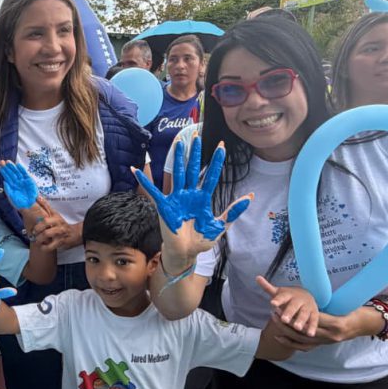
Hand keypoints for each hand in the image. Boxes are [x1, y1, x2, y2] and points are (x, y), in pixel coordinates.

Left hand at [0, 160, 37, 209]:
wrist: (29, 205)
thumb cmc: (20, 203)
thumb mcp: (12, 197)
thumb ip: (8, 190)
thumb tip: (4, 182)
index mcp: (12, 186)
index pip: (7, 177)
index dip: (4, 172)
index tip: (0, 167)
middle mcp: (17, 182)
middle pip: (11, 173)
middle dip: (7, 168)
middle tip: (2, 161)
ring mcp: (23, 181)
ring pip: (17, 172)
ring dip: (13, 167)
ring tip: (8, 162)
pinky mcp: (29, 180)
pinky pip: (24, 173)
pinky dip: (22, 169)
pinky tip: (18, 165)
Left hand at [32, 197, 79, 250]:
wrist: (75, 233)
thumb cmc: (61, 223)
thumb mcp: (55, 214)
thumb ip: (45, 206)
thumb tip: (37, 196)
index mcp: (56, 218)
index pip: (45, 220)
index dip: (37, 225)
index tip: (32, 227)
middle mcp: (58, 226)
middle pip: (45, 230)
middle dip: (37, 232)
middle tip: (34, 234)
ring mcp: (59, 235)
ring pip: (46, 237)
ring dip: (39, 240)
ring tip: (37, 240)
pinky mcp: (60, 243)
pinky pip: (49, 247)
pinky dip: (44, 247)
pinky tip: (42, 246)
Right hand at [133, 135, 252, 262]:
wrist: (186, 253)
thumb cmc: (201, 240)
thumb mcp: (220, 226)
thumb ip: (233, 211)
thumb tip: (250, 196)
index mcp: (203, 198)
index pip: (210, 176)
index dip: (216, 161)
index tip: (221, 146)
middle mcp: (189, 195)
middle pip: (193, 169)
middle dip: (195, 153)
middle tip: (197, 135)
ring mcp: (176, 198)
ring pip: (178, 174)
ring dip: (178, 158)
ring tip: (179, 143)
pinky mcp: (164, 206)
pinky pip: (153, 191)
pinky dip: (144, 180)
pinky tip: (136, 169)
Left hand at [257, 276, 318, 336]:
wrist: (306, 294)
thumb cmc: (288, 296)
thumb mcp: (278, 292)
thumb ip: (267, 287)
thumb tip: (257, 277)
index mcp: (288, 294)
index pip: (281, 297)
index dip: (277, 300)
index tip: (272, 303)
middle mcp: (298, 300)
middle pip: (293, 306)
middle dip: (289, 313)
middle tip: (284, 320)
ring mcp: (307, 306)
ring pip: (304, 314)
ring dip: (301, 321)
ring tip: (297, 328)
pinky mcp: (314, 313)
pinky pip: (314, 321)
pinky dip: (312, 327)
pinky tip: (309, 334)